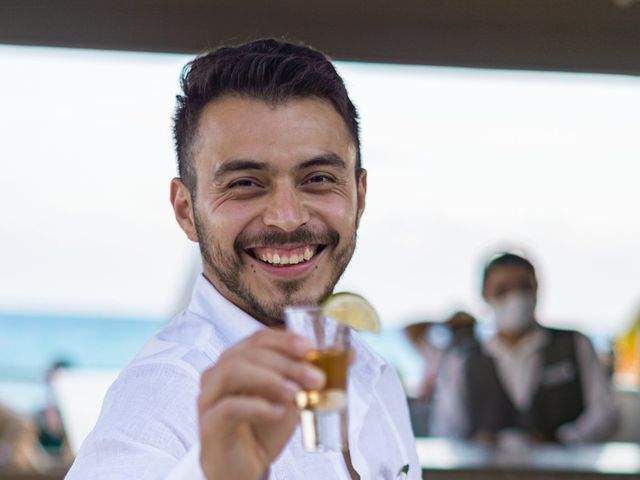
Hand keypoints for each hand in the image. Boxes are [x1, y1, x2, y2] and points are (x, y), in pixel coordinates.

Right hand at [198, 330, 324, 479]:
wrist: (245, 469)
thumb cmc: (265, 429)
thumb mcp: (294, 398)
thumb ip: (315, 376)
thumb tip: (349, 354)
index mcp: (238, 360)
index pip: (259, 338)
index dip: (286, 340)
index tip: (312, 348)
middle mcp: (218, 373)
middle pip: (250, 353)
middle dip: (287, 362)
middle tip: (317, 378)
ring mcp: (209, 397)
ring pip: (233, 372)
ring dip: (270, 379)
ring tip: (297, 394)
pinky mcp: (208, 423)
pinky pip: (228, 407)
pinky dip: (256, 406)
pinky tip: (278, 413)